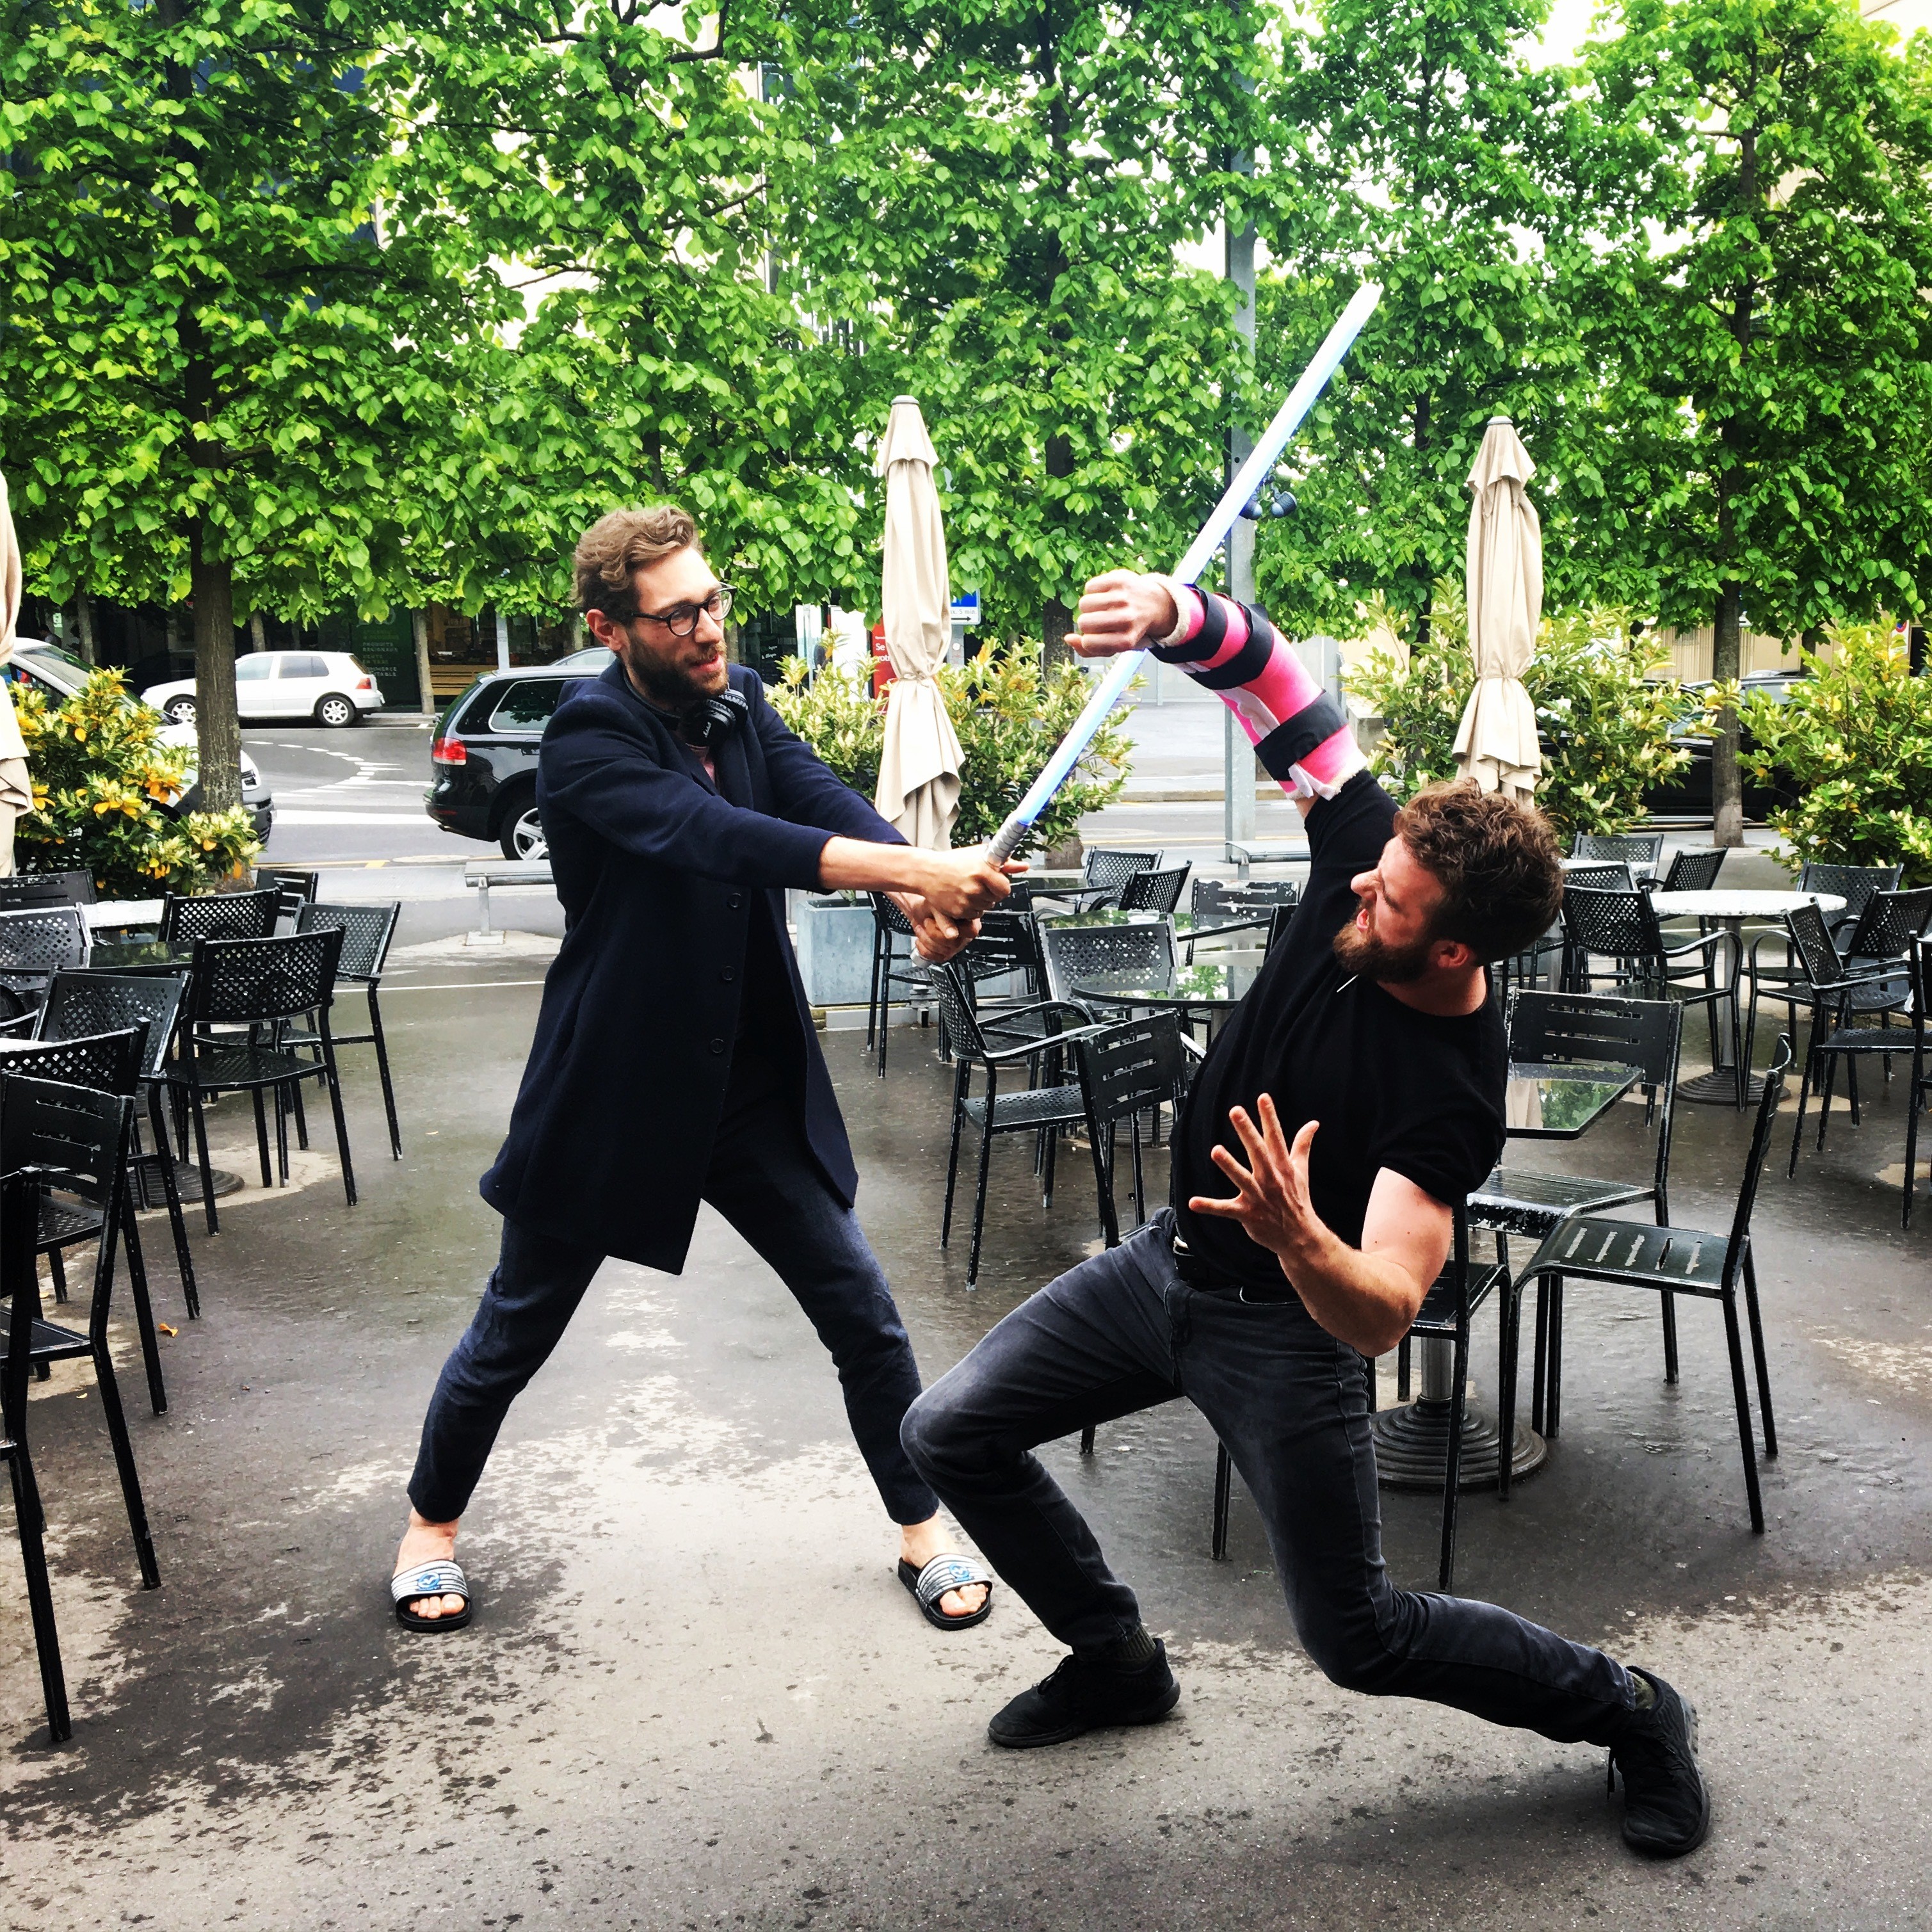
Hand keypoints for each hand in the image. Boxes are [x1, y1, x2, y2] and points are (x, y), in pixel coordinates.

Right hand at [911, 845, 1020, 921]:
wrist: (927, 872)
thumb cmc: (953, 861)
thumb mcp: (979, 855)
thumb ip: (1004, 862)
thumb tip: (1024, 866)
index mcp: (982, 870)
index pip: (1005, 889)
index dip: (1001, 886)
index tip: (995, 882)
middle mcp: (975, 887)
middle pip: (996, 900)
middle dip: (990, 893)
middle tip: (977, 884)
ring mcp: (966, 901)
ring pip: (985, 908)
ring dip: (980, 902)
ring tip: (967, 889)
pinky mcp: (958, 911)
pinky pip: (973, 915)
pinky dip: (969, 909)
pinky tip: (961, 897)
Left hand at [912, 911, 978, 962]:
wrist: (918, 907)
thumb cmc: (929, 903)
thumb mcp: (936, 906)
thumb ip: (945, 920)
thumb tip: (952, 935)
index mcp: (970, 920)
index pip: (969, 931)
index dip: (948, 928)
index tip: (931, 920)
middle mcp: (965, 934)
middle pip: (955, 944)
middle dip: (934, 934)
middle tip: (926, 921)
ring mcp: (956, 945)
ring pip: (945, 952)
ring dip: (927, 940)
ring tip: (920, 928)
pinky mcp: (946, 953)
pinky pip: (937, 958)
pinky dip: (924, 949)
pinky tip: (920, 940)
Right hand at [1065, 570, 1178, 657]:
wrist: (1154, 604)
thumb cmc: (1127, 629)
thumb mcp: (1113, 646)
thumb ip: (1087, 650)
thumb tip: (1068, 638)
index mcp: (1126, 640)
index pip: (1089, 643)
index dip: (1087, 640)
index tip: (1096, 637)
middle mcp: (1127, 619)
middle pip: (1084, 623)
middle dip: (1085, 623)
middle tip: (1098, 621)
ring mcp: (1125, 598)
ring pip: (1084, 603)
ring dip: (1087, 607)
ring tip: (1099, 608)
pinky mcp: (1121, 579)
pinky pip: (1090, 586)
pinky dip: (1093, 591)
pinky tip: (1104, 594)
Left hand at [1187, 1095, 1329, 1271]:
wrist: (1299, 1236)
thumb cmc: (1297, 1200)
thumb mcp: (1302, 1170)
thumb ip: (1303, 1144)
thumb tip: (1313, 1123)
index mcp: (1283, 1166)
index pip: (1276, 1137)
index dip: (1269, 1117)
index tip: (1263, 1098)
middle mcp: (1271, 1179)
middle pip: (1258, 1152)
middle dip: (1247, 1132)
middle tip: (1235, 1111)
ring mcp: (1258, 1196)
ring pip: (1242, 1178)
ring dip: (1229, 1165)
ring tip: (1215, 1151)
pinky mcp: (1247, 1213)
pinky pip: (1225, 1210)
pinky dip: (1209, 1207)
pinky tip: (1193, 1202)